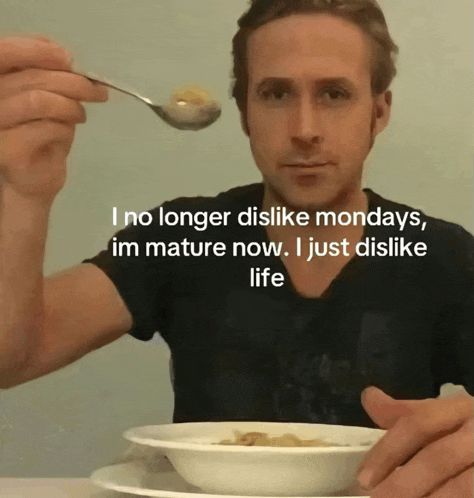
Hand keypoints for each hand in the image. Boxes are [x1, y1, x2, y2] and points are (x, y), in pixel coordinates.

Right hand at [0, 36, 107, 201]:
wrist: (35, 179)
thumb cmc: (40, 137)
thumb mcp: (48, 99)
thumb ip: (48, 75)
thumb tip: (61, 53)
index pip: (5, 53)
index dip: (36, 50)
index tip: (67, 58)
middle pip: (31, 78)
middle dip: (71, 81)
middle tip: (96, 91)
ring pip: (37, 101)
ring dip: (69, 105)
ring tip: (82, 114)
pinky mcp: (8, 150)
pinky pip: (45, 128)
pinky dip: (65, 128)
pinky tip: (69, 133)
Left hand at [355, 386, 472, 496]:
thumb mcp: (447, 414)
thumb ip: (407, 411)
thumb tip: (368, 397)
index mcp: (462, 410)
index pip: (418, 425)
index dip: (388, 451)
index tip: (364, 478)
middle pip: (438, 459)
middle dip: (405, 485)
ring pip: (462, 488)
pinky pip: (473, 495)